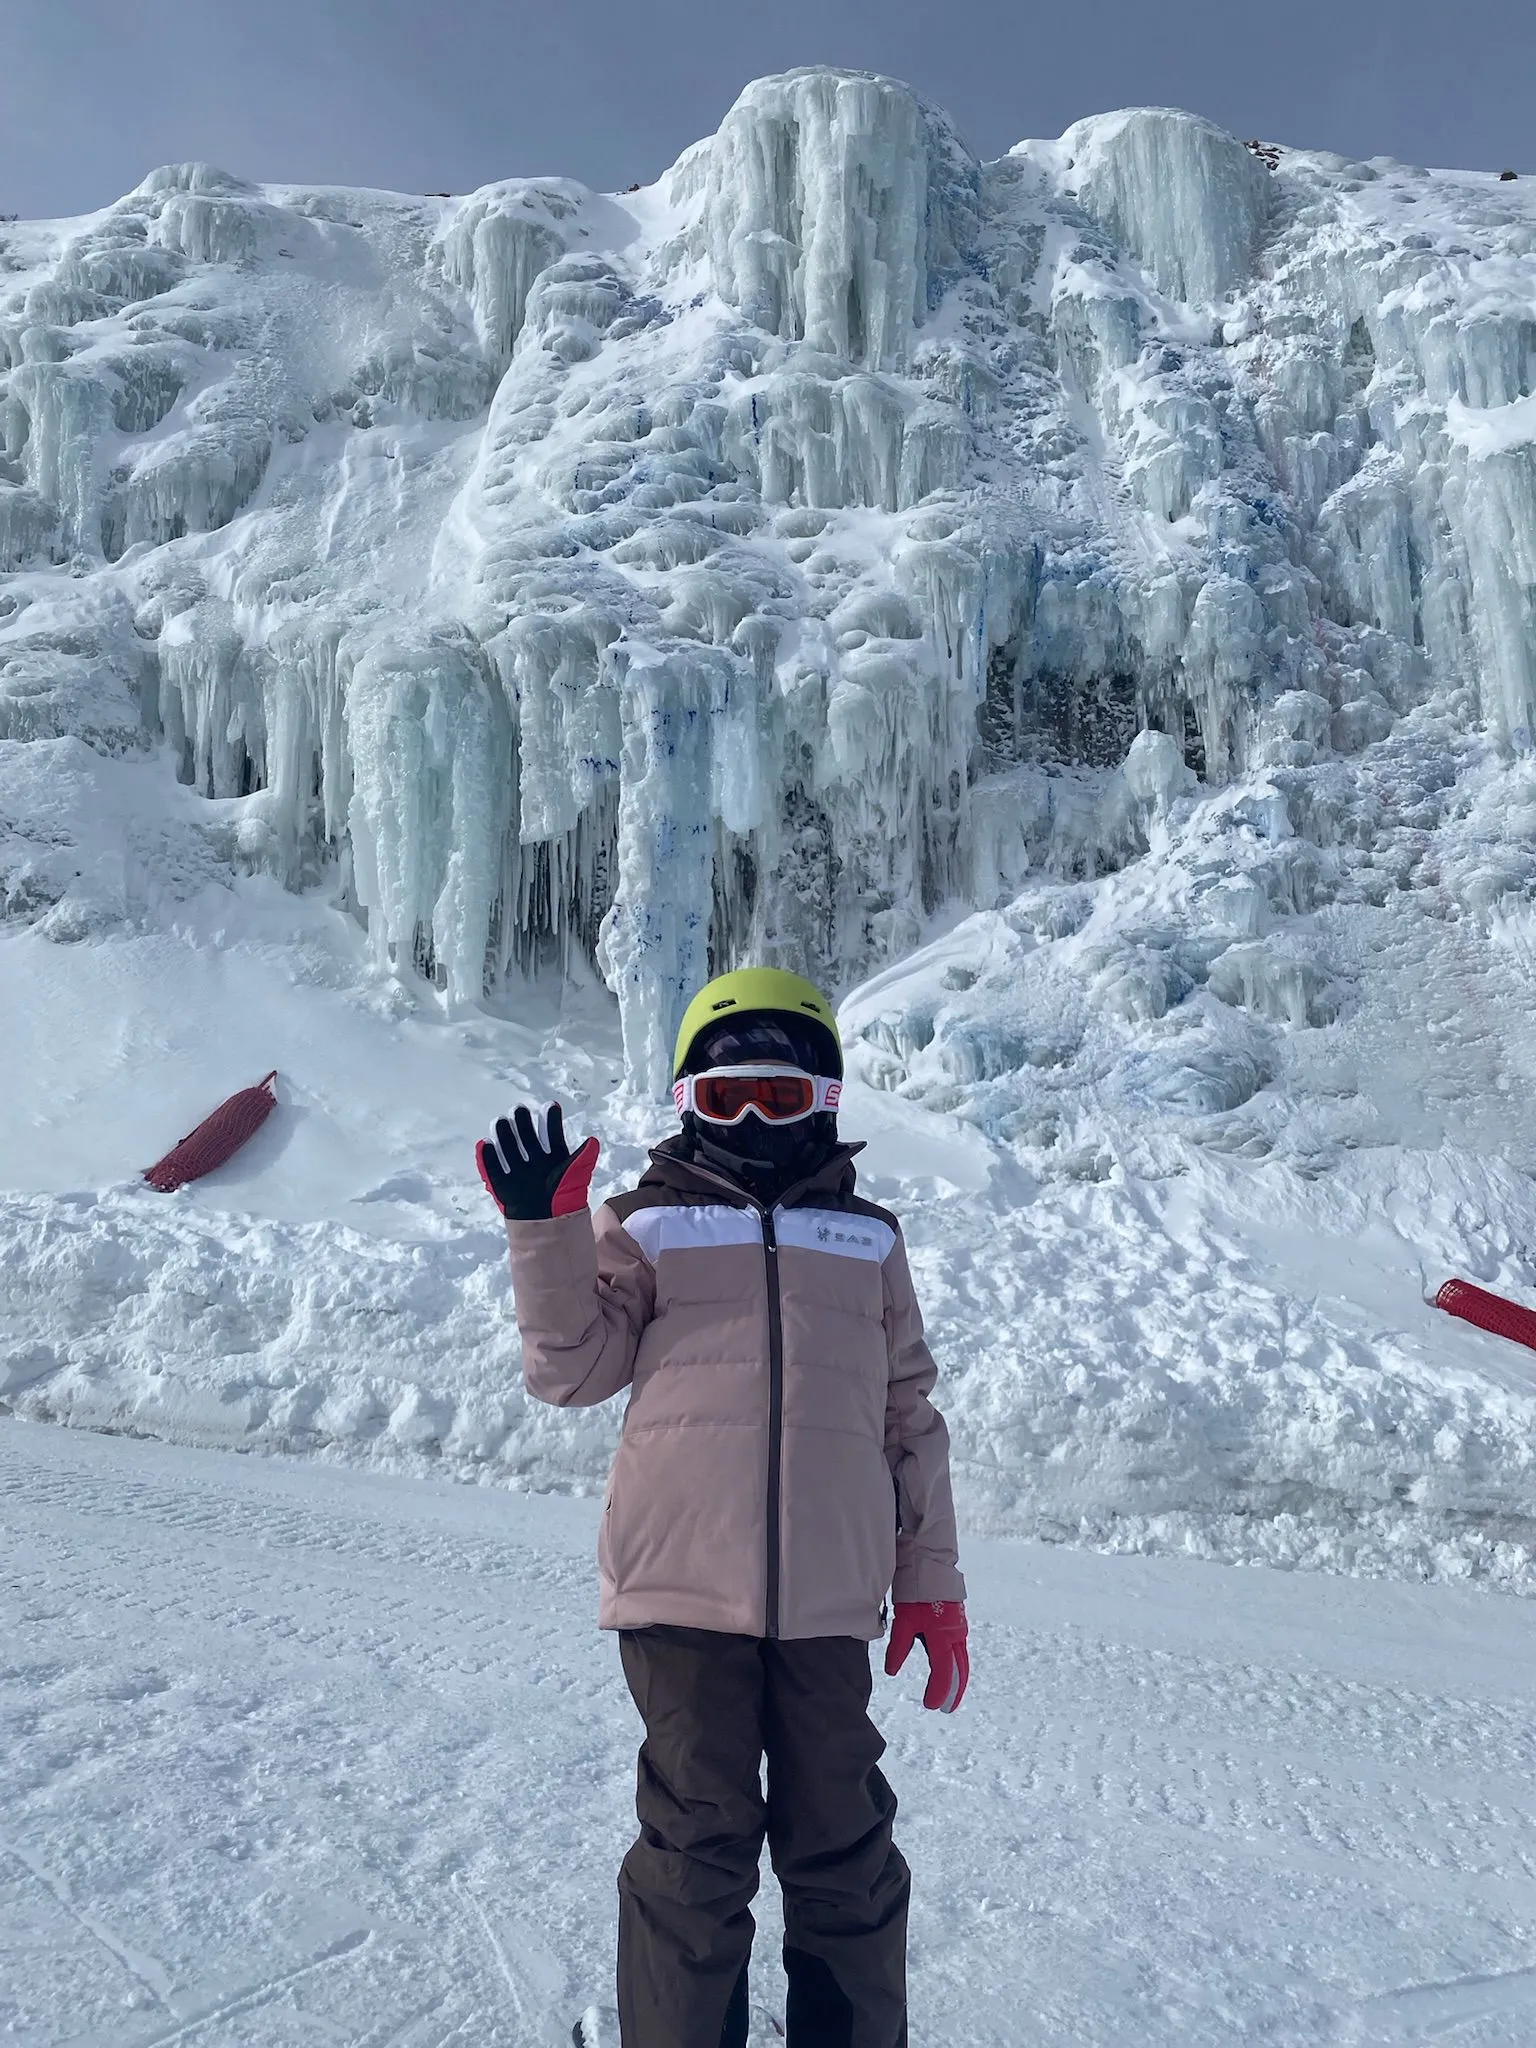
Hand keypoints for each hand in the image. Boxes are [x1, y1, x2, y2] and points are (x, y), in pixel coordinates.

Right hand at [477, 1104, 599, 1220]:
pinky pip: (493, 1168)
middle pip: (525, 1136)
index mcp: (553, 1156)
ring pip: (508, 1148)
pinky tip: (485, 1143)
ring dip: (504, 1134)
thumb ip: (584, 1158)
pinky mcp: (503, 1183)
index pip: (551, 1134)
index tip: (550, 1106)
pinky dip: (488, 1157)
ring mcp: (518, 1170)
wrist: (550, 1224)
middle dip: (522, 1122)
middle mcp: (534, 1160)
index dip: (550, 1120)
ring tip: (501, 1121)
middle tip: (519, 1110)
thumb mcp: (578, 1175)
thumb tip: (593, 1140)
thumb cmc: (566, 1198)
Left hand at [885, 1600, 968, 1711]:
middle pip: (959, 1671)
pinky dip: (957, 1665)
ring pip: (962, 1662)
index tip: (930, 1705)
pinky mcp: (957, 1624)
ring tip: (951, 1694)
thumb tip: (891, 1671)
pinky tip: (950, 1669)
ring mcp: (959, 1630)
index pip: (943, 1673)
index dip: (938, 1692)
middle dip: (954, 1692)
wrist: (932, 1567)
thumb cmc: (916, 1592)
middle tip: (947, 1708)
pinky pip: (960, 1651)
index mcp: (942, 1637)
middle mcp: (955, 1636)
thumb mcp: (903, 1620)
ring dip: (958, 1680)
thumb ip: (898, 1648)